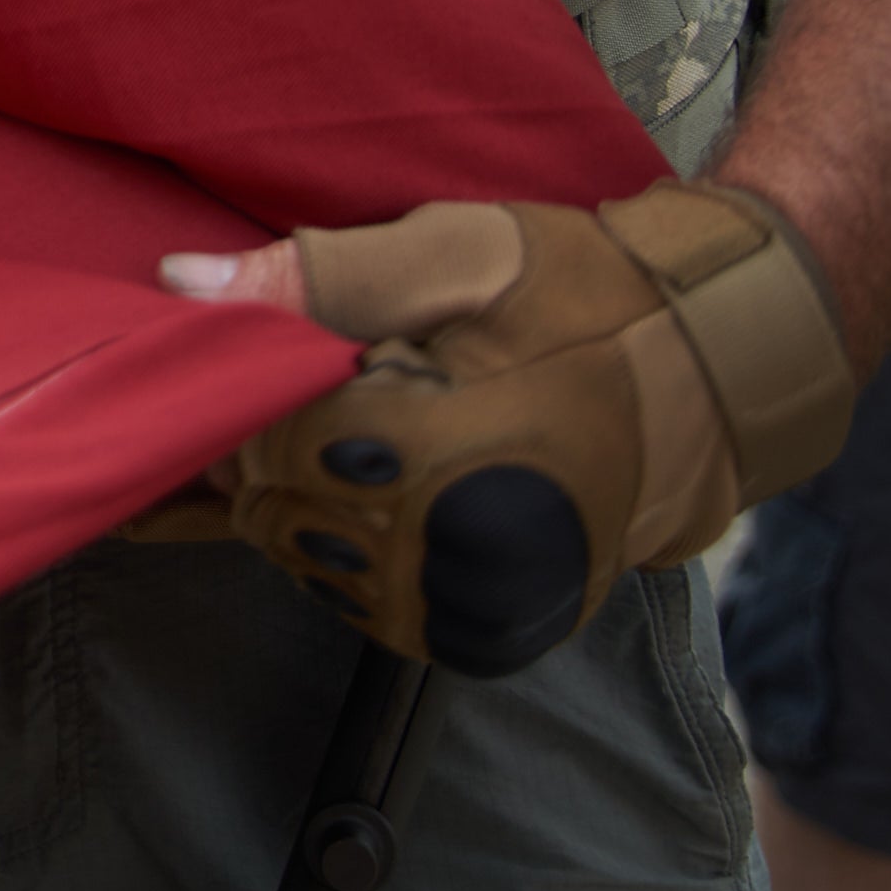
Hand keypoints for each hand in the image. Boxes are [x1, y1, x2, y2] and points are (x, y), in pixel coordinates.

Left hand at [159, 184, 856, 675]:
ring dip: (300, 498)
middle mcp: (445, 557)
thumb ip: (319, 274)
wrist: (709, 378)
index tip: (281, 349)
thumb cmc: (586, 297)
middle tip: (334, 383)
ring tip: (359, 431)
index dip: (250, 390)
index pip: (259, 442)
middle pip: (273, 508)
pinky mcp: (480, 635)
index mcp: (430, 460)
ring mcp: (464, 609)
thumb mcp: (459, 255)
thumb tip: (180, 281)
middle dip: (270, 444)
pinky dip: (341, 547)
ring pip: (303, 560)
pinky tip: (366, 492)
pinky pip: (357, 601)